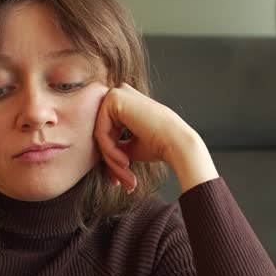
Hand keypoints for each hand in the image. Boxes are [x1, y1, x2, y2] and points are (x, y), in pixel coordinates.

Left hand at [94, 83, 218, 192]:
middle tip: (120, 181)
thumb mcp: (129, 146)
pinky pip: (101, 132)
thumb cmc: (158, 145)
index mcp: (124, 102)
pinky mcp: (114, 98)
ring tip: (126, 171)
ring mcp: (116, 93)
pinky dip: (111, 151)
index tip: (118, 179)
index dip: (111, 156)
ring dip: (111, 158)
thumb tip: (99, 155)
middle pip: (101, 132)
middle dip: (110, 160)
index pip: (106, 131)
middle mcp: (119, 93)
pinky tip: (126, 161)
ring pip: (99, 134)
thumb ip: (113, 145)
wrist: (176, 143)